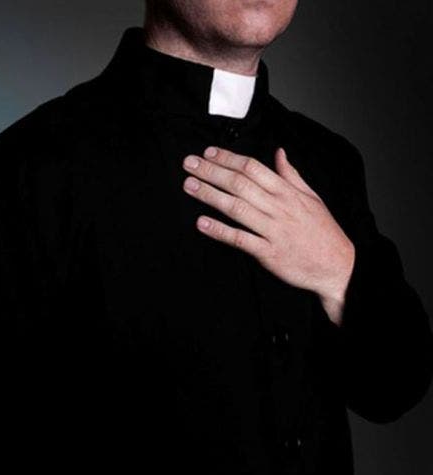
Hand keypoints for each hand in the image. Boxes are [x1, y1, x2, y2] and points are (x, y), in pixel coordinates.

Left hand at [181, 146, 355, 324]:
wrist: (339, 266)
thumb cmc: (324, 232)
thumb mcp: (312, 197)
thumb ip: (291, 175)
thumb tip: (279, 153)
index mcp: (287, 192)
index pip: (253, 168)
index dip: (229, 158)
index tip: (209, 153)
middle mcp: (279, 208)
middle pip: (240, 184)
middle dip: (212, 172)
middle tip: (189, 163)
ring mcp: (273, 230)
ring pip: (237, 208)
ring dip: (210, 195)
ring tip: (189, 185)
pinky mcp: (269, 252)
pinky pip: (241, 239)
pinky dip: (220, 231)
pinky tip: (202, 223)